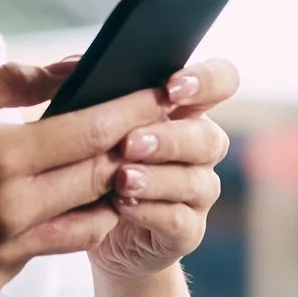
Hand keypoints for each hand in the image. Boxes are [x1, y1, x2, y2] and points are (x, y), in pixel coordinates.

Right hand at [0, 62, 166, 296]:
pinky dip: (53, 221)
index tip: (165, 90)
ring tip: (110, 163)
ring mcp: (1, 257)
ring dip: (104, 193)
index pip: (91, 131)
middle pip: (100, 178)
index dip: (135, 108)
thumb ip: (12, 82)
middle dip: (130, 148)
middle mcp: (7, 214)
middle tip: (150, 123)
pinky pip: (43, 249)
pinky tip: (41, 199)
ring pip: (87, 224)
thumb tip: (73, 66)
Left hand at [89, 60, 237, 283]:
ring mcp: (198, 192)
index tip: (172, 88)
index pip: (221, 82)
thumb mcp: (95, 125)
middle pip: (208, 137)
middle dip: (169, 139)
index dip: (206, 81)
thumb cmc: (98, 162)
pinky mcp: (187, 231)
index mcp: (186, 111)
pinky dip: (150, 212)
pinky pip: (179, 221)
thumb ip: (96, 93)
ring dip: (157, 178)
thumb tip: (76, 65)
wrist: (96, 228)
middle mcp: (200, 150)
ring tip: (121, 178)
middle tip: (129, 143)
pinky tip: (123, 205)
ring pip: (194, 181)